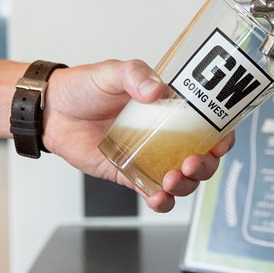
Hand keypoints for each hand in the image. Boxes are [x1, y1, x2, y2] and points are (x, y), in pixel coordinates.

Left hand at [41, 59, 233, 211]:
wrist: (52, 110)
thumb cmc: (84, 87)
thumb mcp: (112, 72)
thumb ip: (135, 75)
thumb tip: (156, 90)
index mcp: (170, 107)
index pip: (208, 124)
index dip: (221, 136)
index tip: (220, 142)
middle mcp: (165, 134)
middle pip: (201, 158)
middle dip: (205, 166)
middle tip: (192, 164)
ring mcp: (149, 157)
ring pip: (182, 179)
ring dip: (185, 185)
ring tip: (172, 180)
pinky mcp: (129, 174)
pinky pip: (152, 193)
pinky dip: (161, 201)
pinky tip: (159, 198)